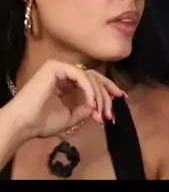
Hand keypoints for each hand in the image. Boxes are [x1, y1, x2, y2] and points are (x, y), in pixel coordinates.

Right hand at [10, 60, 125, 139]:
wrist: (24, 124)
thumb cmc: (42, 122)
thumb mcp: (71, 116)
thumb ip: (86, 109)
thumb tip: (98, 105)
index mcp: (66, 82)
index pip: (92, 81)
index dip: (107, 89)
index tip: (120, 98)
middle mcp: (64, 72)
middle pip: (94, 77)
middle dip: (106, 93)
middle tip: (112, 110)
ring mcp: (60, 67)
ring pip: (89, 77)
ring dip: (99, 95)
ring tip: (100, 113)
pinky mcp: (56, 67)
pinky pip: (80, 76)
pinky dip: (89, 90)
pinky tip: (91, 104)